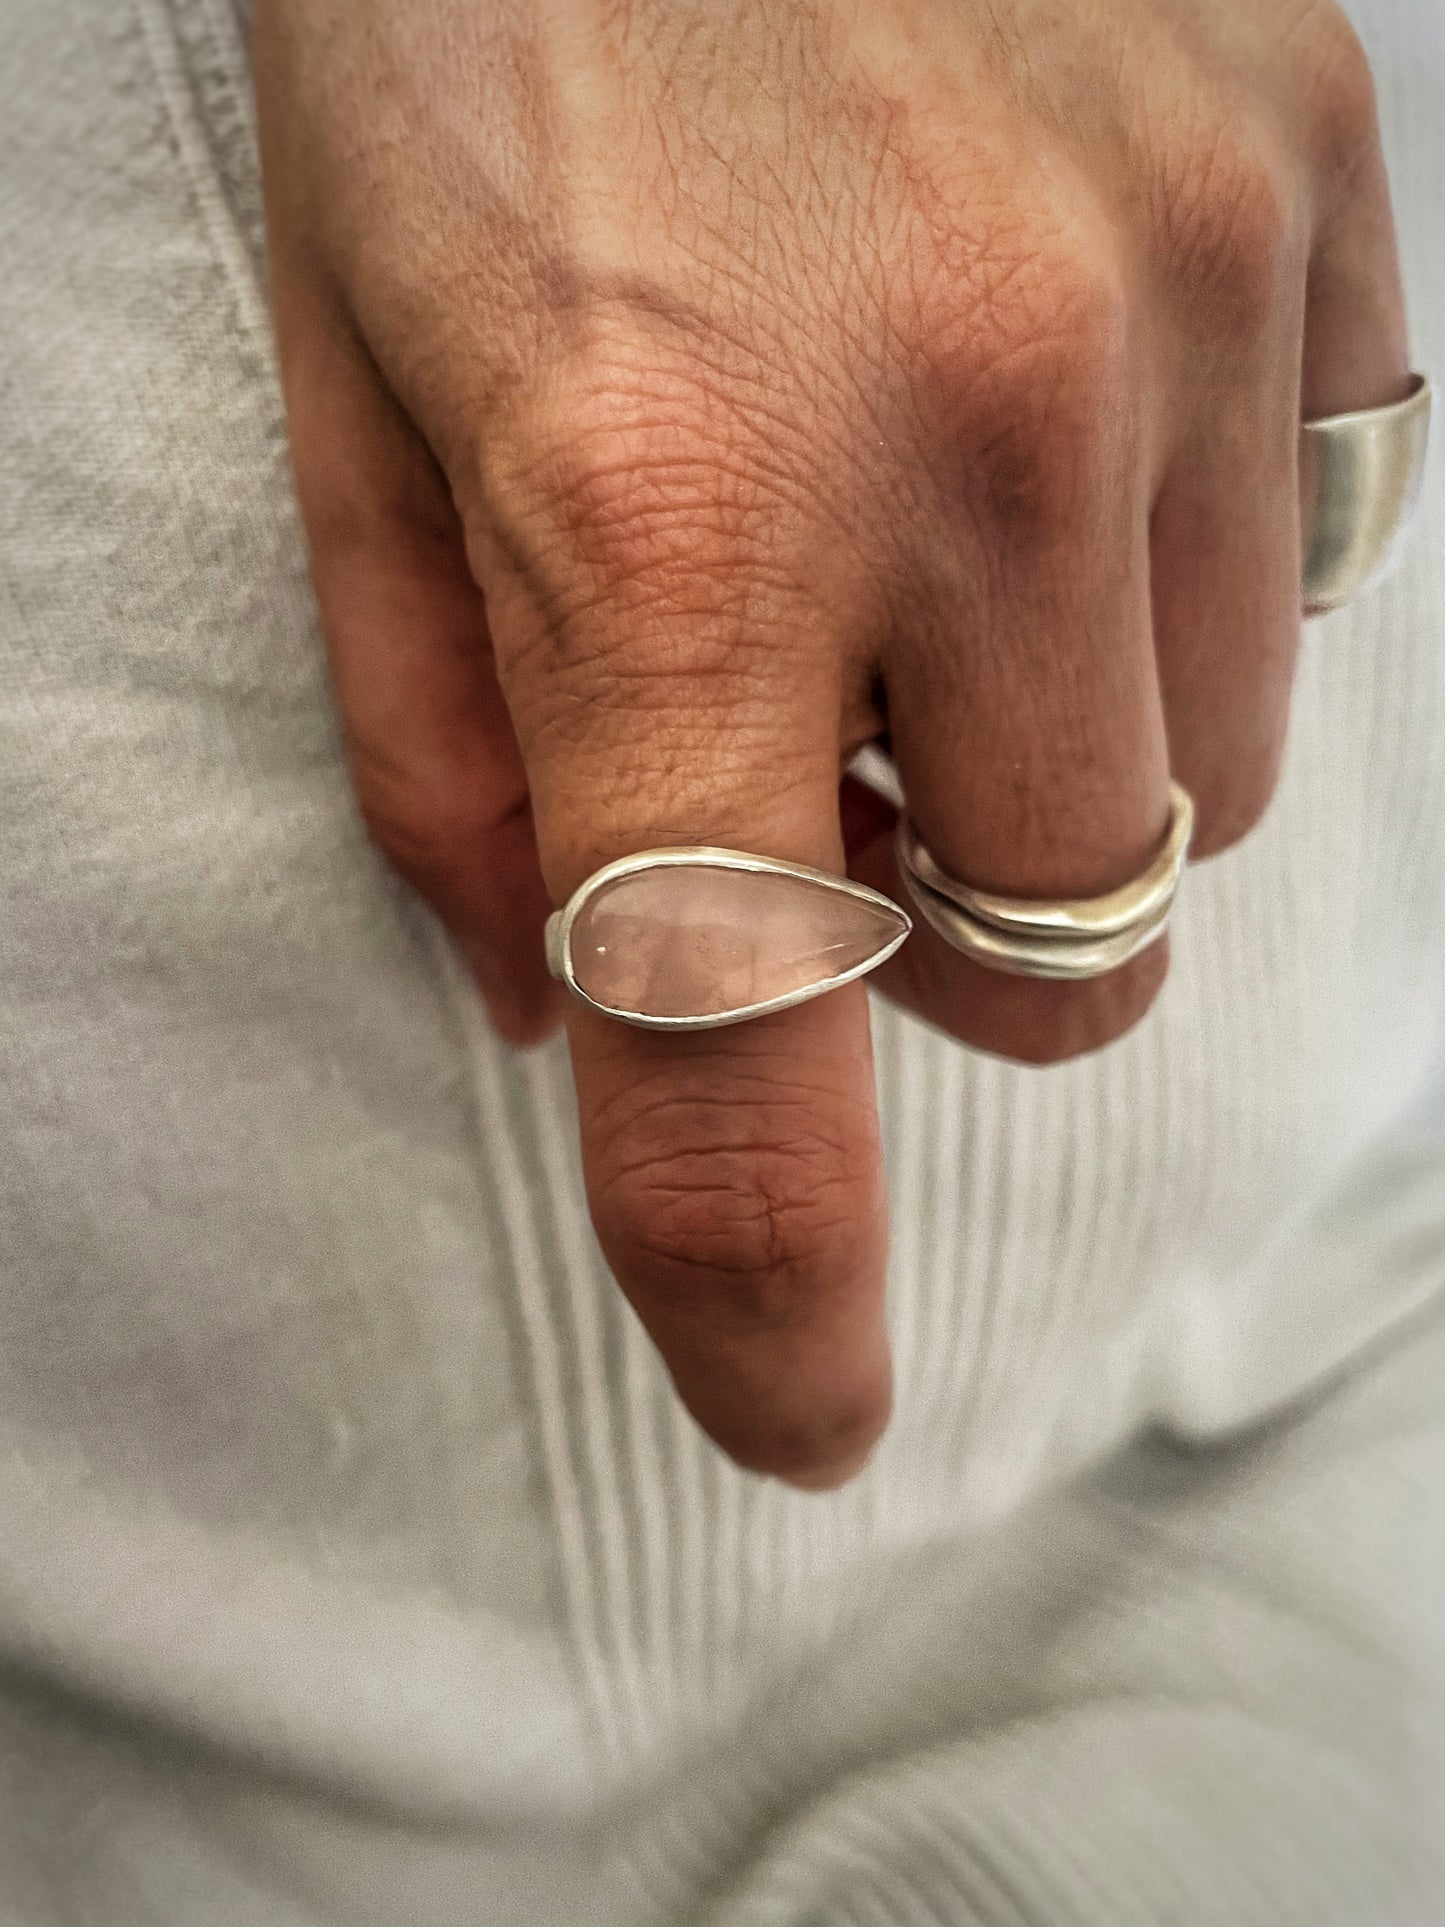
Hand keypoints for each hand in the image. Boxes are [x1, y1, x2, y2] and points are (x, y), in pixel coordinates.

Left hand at [253, 0, 1409, 1484]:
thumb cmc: (467, 7)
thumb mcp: (360, 387)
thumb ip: (454, 746)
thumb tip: (570, 1004)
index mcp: (664, 512)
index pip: (734, 1034)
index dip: (764, 1286)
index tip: (800, 1419)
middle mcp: (971, 426)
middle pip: (1049, 938)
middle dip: (937, 929)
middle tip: (838, 778)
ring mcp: (1183, 289)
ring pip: (1197, 775)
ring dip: (1061, 752)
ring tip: (931, 553)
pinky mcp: (1315, 179)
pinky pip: (1318, 547)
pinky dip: (1177, 573)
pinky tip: (1054, 418)